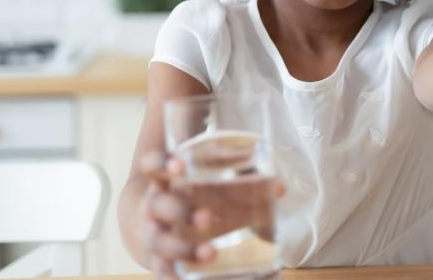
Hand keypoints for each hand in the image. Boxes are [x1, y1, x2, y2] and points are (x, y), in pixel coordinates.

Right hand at [138, 150, 282, 278]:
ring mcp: (155, 236)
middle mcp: (155, 207)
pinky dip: (175, 278)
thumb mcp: (206, 178)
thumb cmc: (190, 195)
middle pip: (158, 206)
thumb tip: (279, 187)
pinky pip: (164, 272)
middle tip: (207, 218)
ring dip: (185, 250)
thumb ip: (240, 176)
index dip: (163, 163)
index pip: (153, 165)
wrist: (155, 225)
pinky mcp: (161, 262)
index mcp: (165, 179)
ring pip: (161, 244)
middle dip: (180, 212)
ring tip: (211, 252)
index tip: (180, 165)